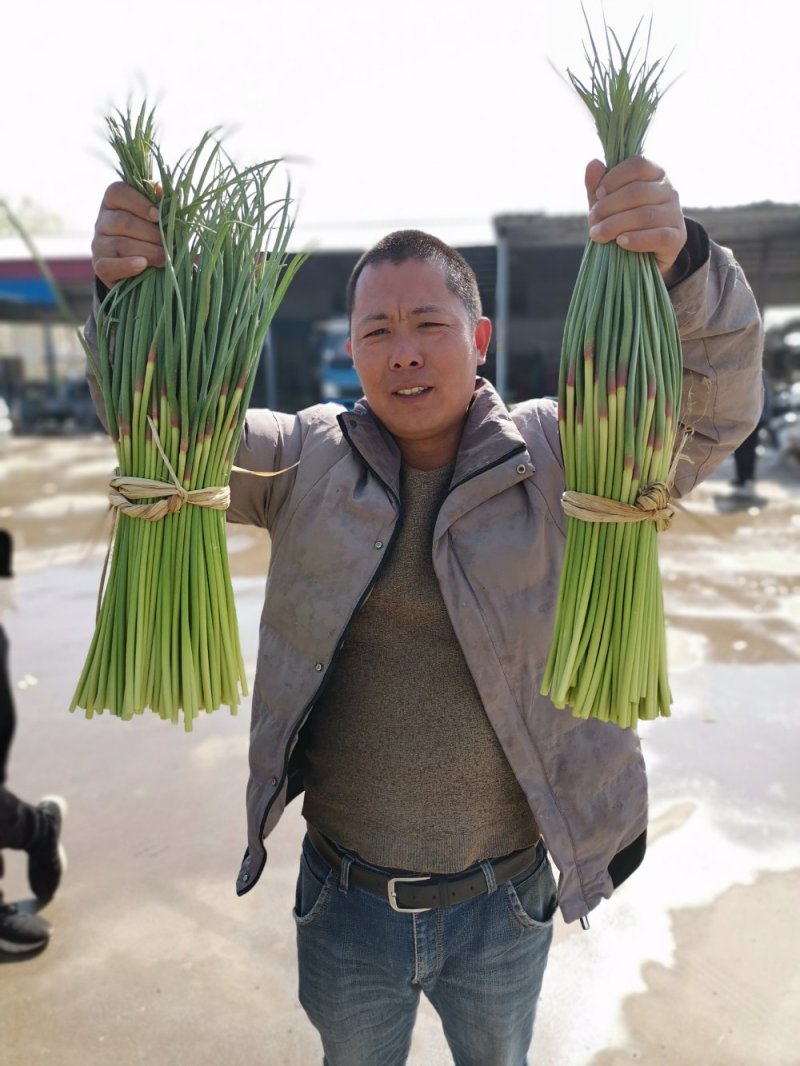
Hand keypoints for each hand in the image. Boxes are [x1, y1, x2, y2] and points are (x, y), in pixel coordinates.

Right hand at [91, 182, 165, 287]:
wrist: (144, 272)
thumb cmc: (155, 239)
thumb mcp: (160, 220)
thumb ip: (161, 203)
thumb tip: (159, 188)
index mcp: (115, 202)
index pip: (119, 192)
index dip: (139, 203)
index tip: (157, 216)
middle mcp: (103, 220)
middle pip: (122, 221)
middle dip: (149, 233)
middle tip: (168, 244)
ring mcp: (98, 244)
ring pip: (119, 243)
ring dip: (146, 251)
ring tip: (164, 259)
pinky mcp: (100, 266)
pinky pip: (109, 265)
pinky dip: (127, 266)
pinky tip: (142, 265)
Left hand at [585, 156, 686, 281]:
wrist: (642, 257)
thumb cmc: (623, 224)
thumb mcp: (607, 204)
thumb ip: (598, 186)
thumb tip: (593, 163)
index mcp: (655, 174)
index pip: (637, 164)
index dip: (614, 178)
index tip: (598, 194)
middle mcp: (669, 190)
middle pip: (637, 192)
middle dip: (608, 206)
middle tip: (592, 220)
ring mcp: (676, 214)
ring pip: (645, 215)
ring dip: (615, 225)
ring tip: (598, 235)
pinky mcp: (677, 238)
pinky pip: (659, 236)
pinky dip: (637, 239)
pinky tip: (621, 242)